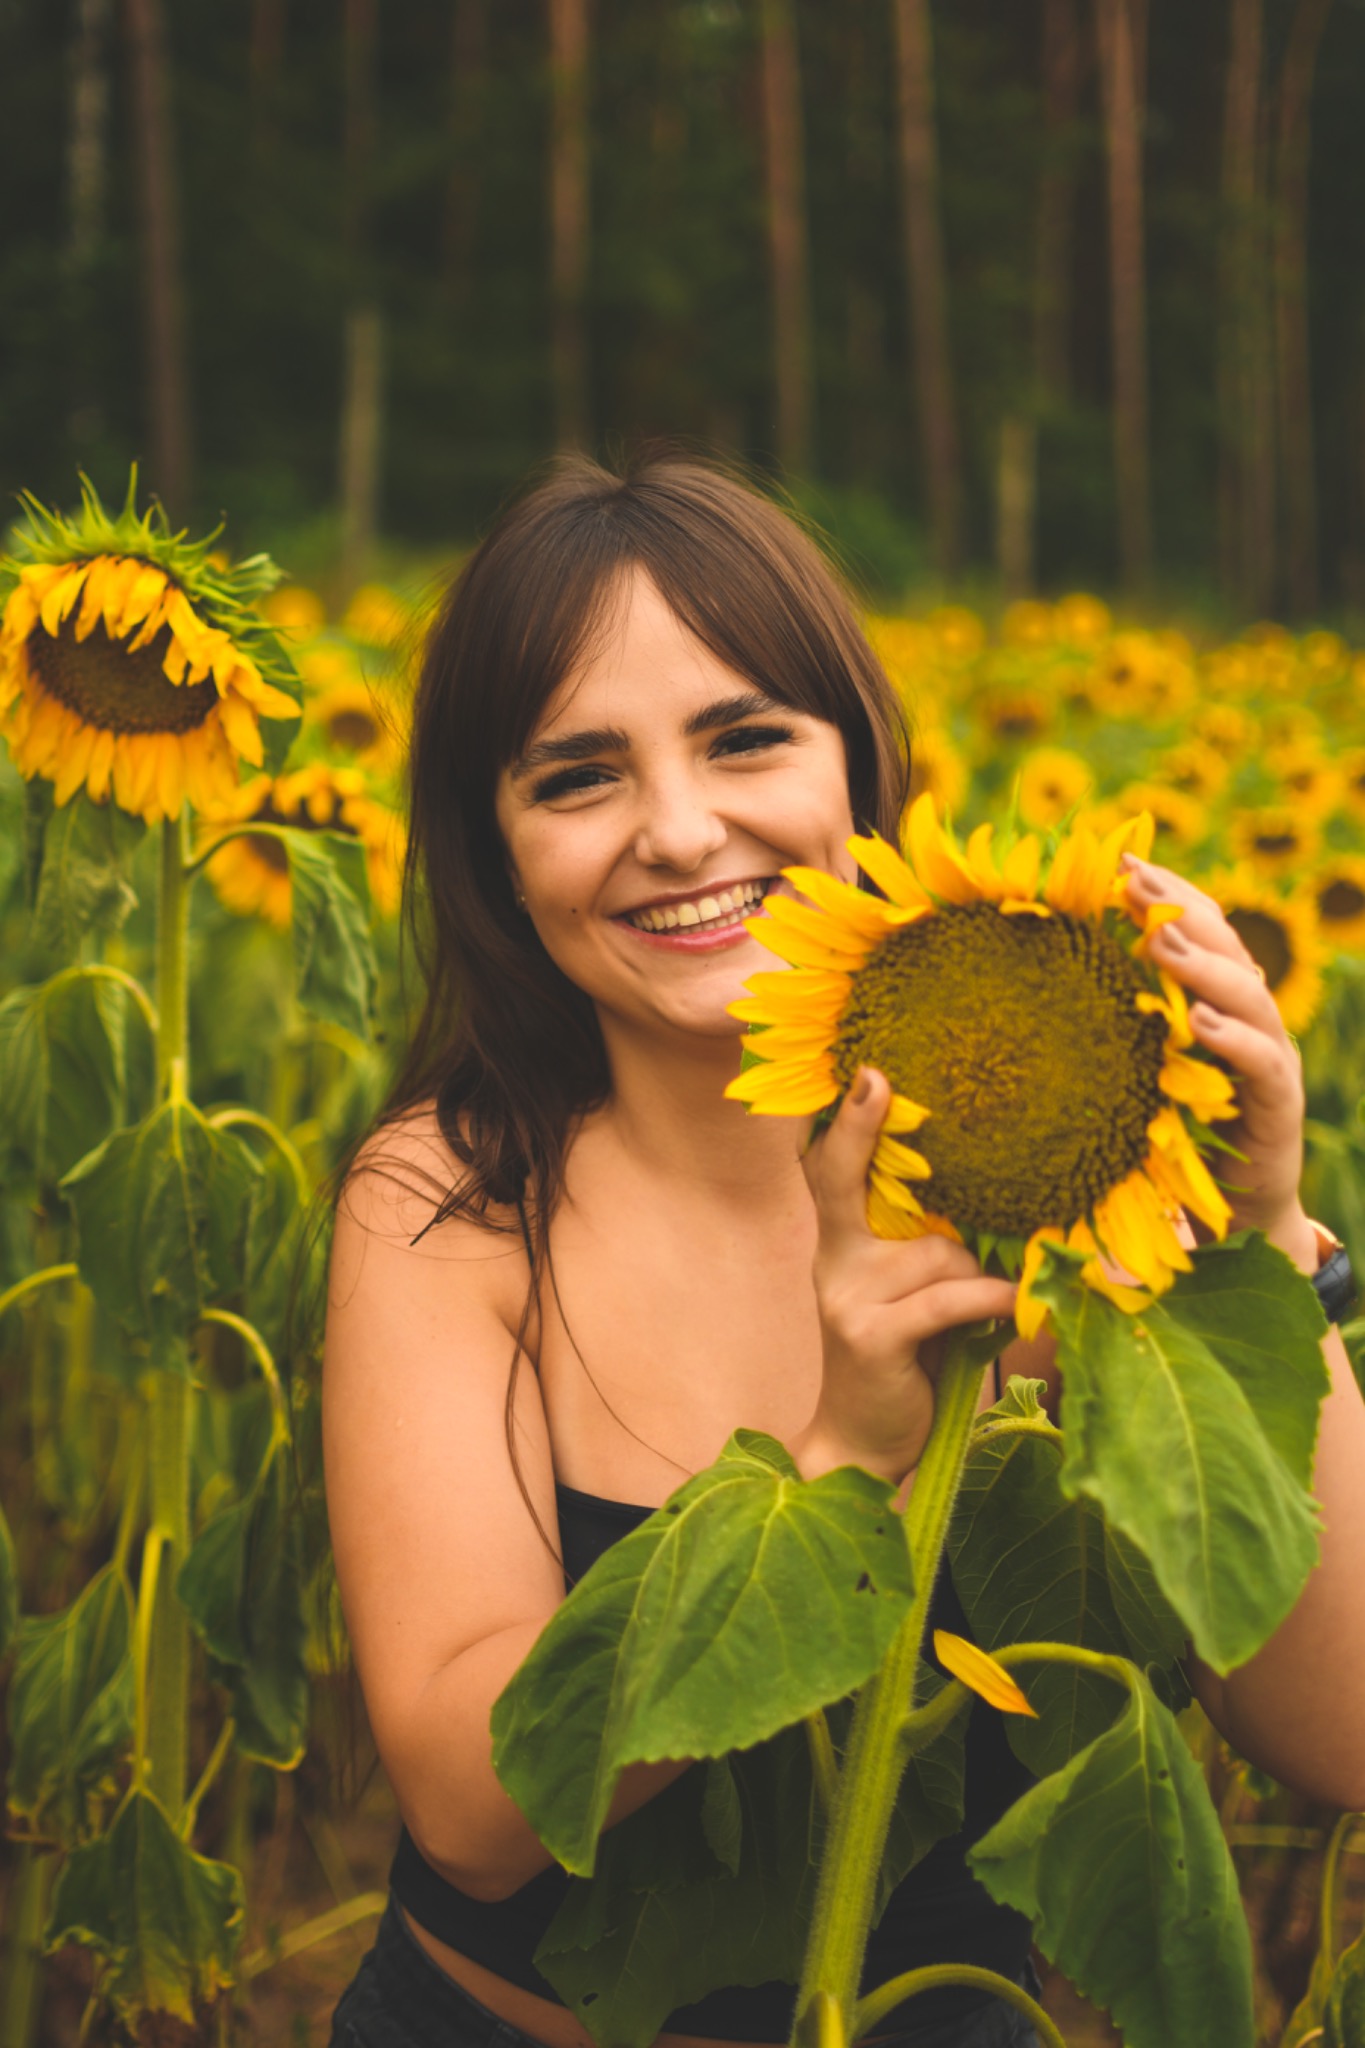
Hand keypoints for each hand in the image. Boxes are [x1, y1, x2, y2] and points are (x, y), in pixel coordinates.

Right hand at [795, 1067, 1017, 1483]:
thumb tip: (1000, 1208)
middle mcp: (833, 1262)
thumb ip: (928, 1251)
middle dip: (863, 1132)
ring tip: (986, 1306)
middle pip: (846, 1181)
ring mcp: (847, 1298)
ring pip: (937, 1251)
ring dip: (977, 1275)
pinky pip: (949, 1296)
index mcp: (840, 1245)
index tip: (865, 1072)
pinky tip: (1018, 1303)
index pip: (830, 1171)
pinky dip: (992, 1298)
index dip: (845, 1122)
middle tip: (882, 1080)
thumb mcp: (909, 1295)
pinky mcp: (872, 1336)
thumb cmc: (905, 1361)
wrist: (863, 1443)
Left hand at [1123, 855, 1311, 1259]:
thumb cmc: (1175, 1135)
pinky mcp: (1278, 1106)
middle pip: (1227, 947)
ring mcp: (1270, 1059)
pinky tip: (1200, 1022)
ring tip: (1161, 942)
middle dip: (1180, 910)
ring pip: (1250, 995)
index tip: (1121, 861)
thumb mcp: (1140, 1070)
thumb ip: (1116, 1023)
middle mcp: (1252, 1019)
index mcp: (1219, 1000)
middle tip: (1134, 884)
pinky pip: (1263, 1063)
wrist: (1234, 1211)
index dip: (1169, 892)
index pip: (1203, 928)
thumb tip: (1043, 981)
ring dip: (1203, 965)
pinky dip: (1233, 1039)